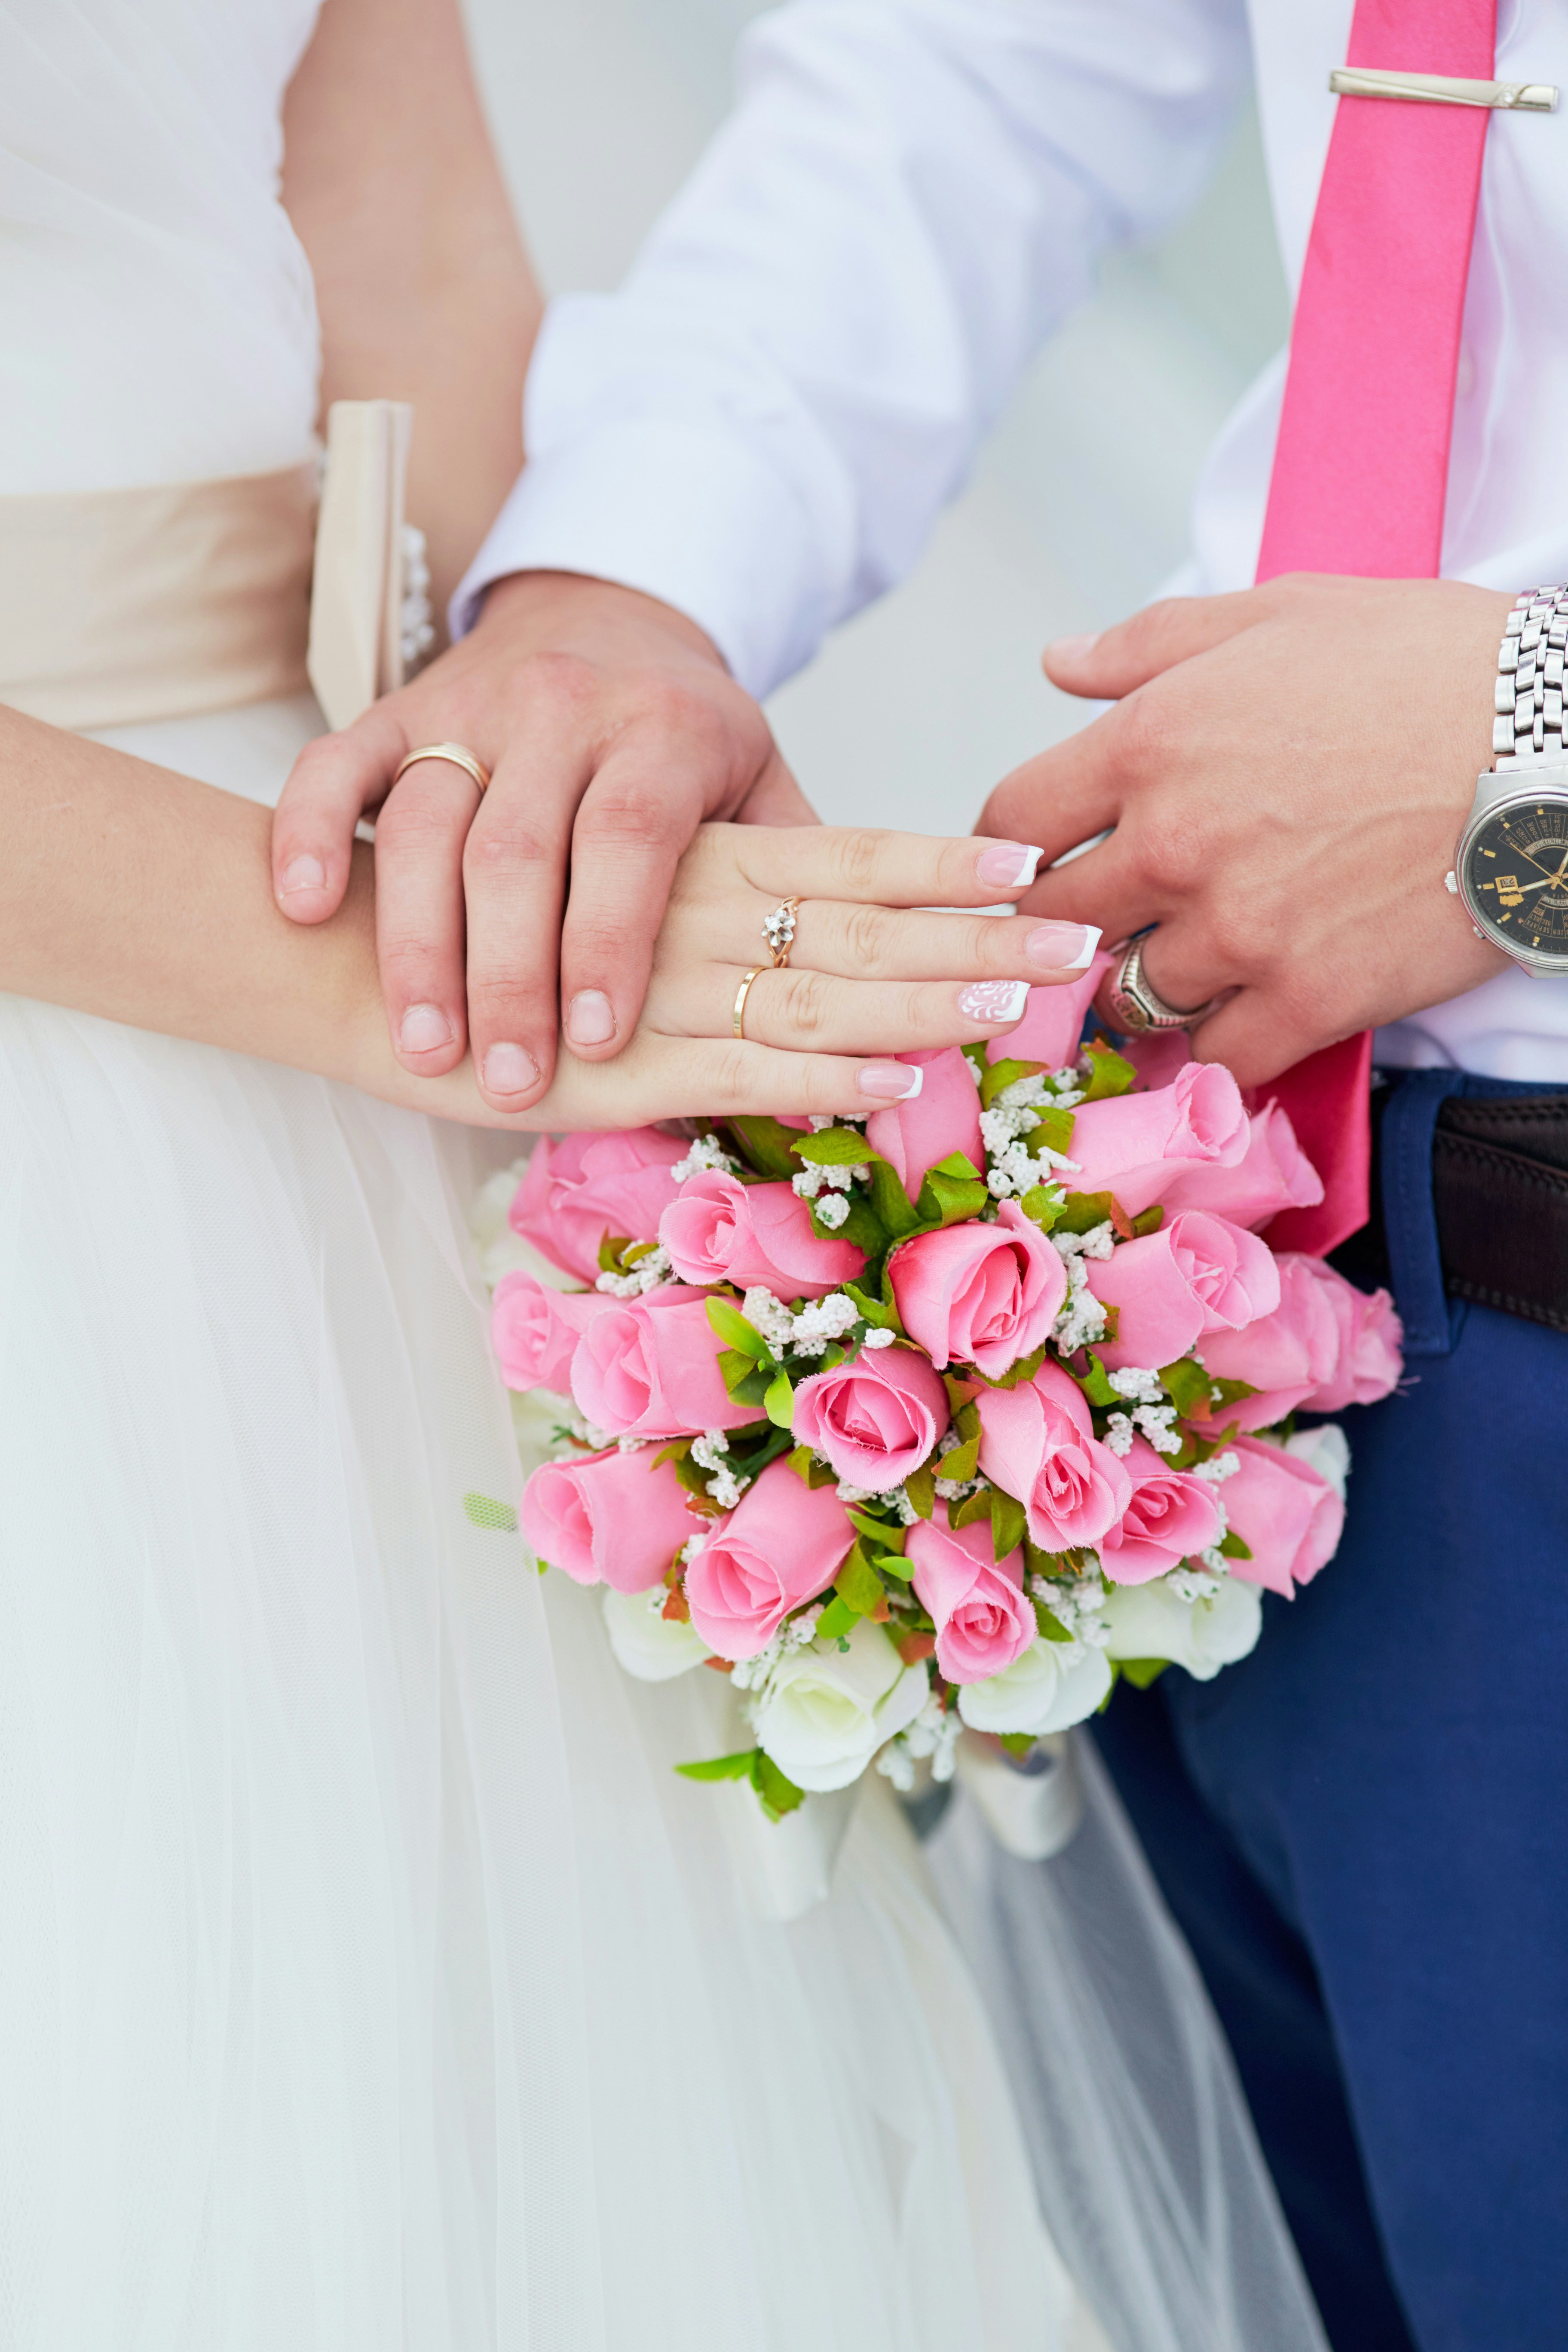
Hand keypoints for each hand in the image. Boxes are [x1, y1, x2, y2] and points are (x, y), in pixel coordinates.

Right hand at [271, 570, 810, 1111]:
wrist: (610, 614)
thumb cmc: (688, 737)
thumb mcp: (762, 786)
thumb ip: (798, 881)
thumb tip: (863, 996)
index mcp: (663, 731)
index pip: (630, 837)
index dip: (609, 937)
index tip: (598, 1038)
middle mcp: (562, 710)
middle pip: (517, 848)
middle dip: (506, 973)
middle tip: (506, 1078)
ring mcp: (469, 706)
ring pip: (422, 821)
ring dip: (414, 941)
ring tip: (423, 1047)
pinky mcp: (397, 707)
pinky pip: (337, 761)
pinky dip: (308, 828)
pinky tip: (296, 905)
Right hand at [359, 822, 1102, 1129]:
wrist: (328, 940)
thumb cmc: (492, 905)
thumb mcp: (615, 871)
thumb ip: (719, 886)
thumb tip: (835, 935)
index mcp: (688, 844)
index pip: (843, 851)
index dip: (939, 865)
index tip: (1036, 871)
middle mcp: (673, 894)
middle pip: (843, 915)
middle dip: (963, 935)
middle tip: (1079, 945)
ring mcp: (635, 976)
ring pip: (793, 983)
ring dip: (907, 1000)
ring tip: (1006, 1014)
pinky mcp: (592, 1059)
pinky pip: (713, 1063)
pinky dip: (806, 1075)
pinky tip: (884, 1080)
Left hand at [978, 575, 1516, 1085]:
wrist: (1552, 739)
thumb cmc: (1427, 663)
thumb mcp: (1280, 613)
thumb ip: (1150, 644)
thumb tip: (1058, 663)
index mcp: (1150, 743)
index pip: (1012, 825)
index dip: (1017, 849)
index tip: (1043, 859)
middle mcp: (1175, 846)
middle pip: (1056, 923)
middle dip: (1072, 923)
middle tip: (1110, 920)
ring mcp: (1240, 931)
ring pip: (1131, 997)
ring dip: (1147, 985)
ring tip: (1187, 963)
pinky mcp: (1310, 997)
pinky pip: (1219, 1056)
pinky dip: (1220, 1045)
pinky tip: (1243, 1014)